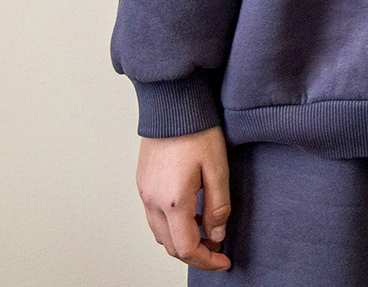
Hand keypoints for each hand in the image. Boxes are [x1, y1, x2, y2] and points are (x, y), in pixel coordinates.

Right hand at [136, 126, 231, 270]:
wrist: (172, 105)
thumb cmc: (197, 131)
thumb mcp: (218, 168)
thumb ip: (218, 205)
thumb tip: (217, 234)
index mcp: (173, 202)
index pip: (187, 247)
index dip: (207, 260)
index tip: (224, 261)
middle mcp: (152, 202)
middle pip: (171, 245)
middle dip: (195, 252)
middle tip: (218, 247)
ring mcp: (144, 193)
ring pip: (160, 233)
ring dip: (182, 239)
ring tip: (207, 229)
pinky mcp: (143, 184)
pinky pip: (154, 217)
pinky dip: (172, 225)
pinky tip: (191, 213)